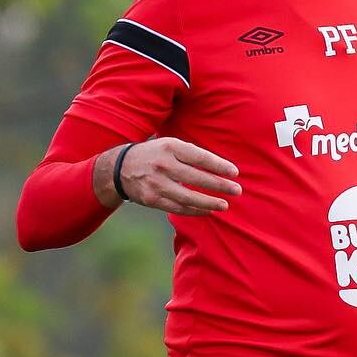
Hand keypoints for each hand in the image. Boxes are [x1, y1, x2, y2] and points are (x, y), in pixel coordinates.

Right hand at [104, 138, 240, 215]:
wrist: (120, 168)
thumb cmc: (154, 155)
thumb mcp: (169, 145)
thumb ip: (191, 154)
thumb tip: (220, 167)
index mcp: (169, 147)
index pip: (199, 157)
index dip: (219, 165)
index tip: (235, 172)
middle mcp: (163, 165)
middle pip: (196, 177)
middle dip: (219, 185)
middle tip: (237, 190)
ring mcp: (156, 183)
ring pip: (188, 197)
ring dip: (209, 202)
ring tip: (225, 205)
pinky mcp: (152, 199)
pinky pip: (178, 208)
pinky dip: (195, 210)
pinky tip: (207, 211)